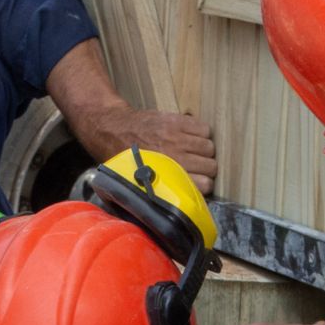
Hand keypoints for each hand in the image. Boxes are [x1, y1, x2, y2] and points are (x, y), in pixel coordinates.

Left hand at [80, 106, 216, 194]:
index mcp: (165, 175)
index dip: (204, 185)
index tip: (199, 183)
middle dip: (207, 169)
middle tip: (198, 168)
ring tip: (196, 152)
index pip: (205, 184)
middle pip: (211, 166)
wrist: (113, 128)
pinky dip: (203, 133)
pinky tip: (193, 137)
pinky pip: (204, 128)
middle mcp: (174, 156)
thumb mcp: (139, 182)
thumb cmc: (124, 158)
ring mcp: (176, 137)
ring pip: (209, 147)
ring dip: (205, 151)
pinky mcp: (176, 120)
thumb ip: (161, 192)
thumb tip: (181, 204)